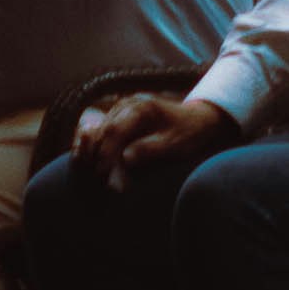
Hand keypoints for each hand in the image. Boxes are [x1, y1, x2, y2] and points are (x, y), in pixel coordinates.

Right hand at [70, 91, 230, 185]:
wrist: (196, 120)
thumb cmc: (188, 134)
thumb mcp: (174, 145)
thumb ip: (150, 150)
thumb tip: (125, 159)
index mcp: (139, 109)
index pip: (112, 131)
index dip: (104, 155)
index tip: (103, 175)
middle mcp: (124, 106)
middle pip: (100, 133)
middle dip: (96, 159)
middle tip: (98, 183)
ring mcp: (118, 111)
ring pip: (95, 133)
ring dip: (92, 155)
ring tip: (95, 178)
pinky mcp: (116, 119)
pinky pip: (98, 134)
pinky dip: (94, 150)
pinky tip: (92, 167)